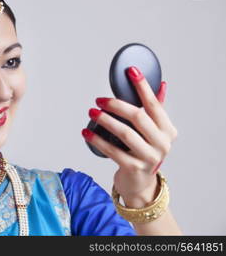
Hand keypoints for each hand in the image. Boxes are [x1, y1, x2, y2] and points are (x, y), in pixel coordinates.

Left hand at [82, 66, 177, 207]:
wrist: (140, 184)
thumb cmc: (144, 152)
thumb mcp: (154, 132)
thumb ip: (156, 109)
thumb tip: (160, 84)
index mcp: (168, 130)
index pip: (155, 104)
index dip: (142, 86)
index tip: (131, 71)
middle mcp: (162, 143)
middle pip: (138, 117)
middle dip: (117, 105)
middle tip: (99, 99)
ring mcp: (149, 158)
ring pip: (125, 133)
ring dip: (105, 120)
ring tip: (92, 112)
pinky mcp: (133, 168)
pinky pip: (112, 151)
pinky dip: (97, 140)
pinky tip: (86, 132)